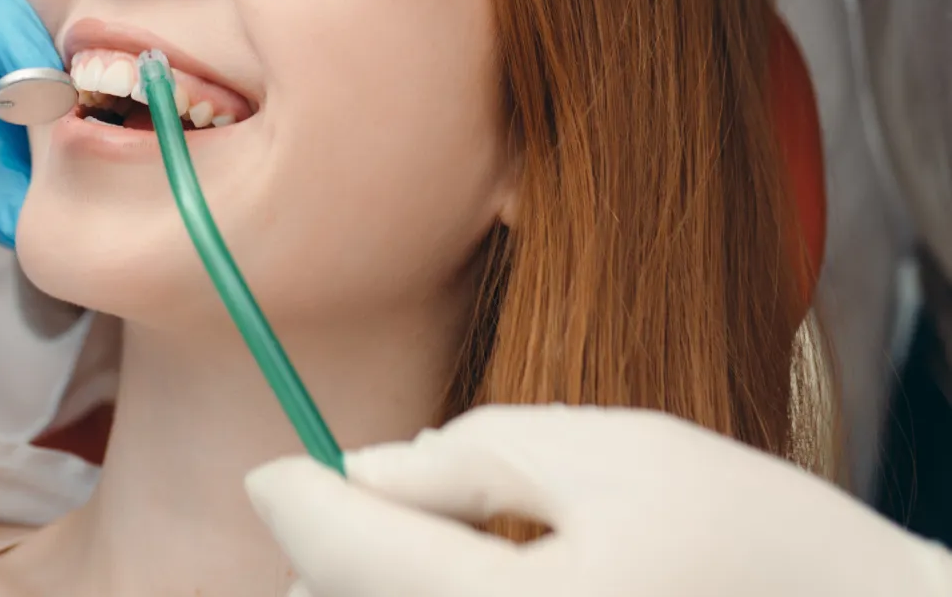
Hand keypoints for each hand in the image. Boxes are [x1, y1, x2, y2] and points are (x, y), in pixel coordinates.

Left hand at [246, 404, 951, 596]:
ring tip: (377, 562)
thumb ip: (478, 457)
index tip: (272, 469)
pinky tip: (461, 595)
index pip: (349, 553)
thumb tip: (367, 470)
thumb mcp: (619, 456)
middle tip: (317, 519)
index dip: (297, 500)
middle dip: (325, 570)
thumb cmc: (766, 543)